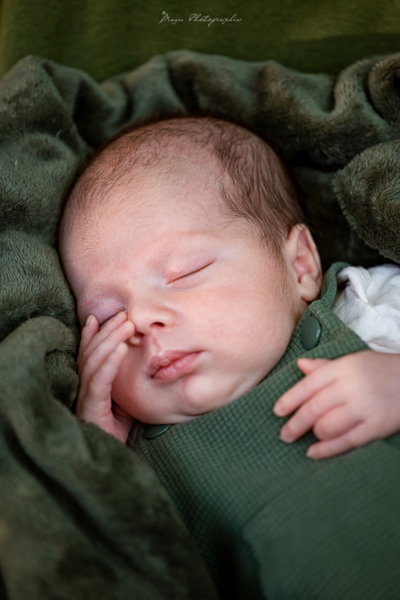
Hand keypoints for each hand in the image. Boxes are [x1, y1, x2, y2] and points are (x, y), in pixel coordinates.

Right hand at [75, 311, 135, 443]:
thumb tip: (148, 364)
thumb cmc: (119, 435)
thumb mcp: (127, 405)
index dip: (93, 336)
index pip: (89, 357)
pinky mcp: (91, 411)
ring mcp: (85, 400)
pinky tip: (122, 350)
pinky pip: (99, 383)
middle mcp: (82, 391)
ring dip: (110, 341)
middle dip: (106, 332)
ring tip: (126, 326)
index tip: (101, 317)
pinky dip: (110, 364)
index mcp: (90, 389)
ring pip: (93, 363)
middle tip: (123, 315)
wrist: (110, 465)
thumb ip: (129, 386)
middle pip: (90, 354)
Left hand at [273, 351, 399, 458]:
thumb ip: (326, 366)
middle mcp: (351, 387)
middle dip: (295, 424)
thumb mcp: (354, 361)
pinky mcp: (376, 427)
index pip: (308, 385)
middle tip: (284, 434)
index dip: (290, 400)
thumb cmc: (381, 370)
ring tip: (310, 437)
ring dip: (314, 435)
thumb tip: (300, 365)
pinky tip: (314, 453)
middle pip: (314, 408)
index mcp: (343, 368)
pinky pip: (346, 442)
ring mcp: (364, 408)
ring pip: (327, 427)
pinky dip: (327, 450)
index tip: (277, 412)